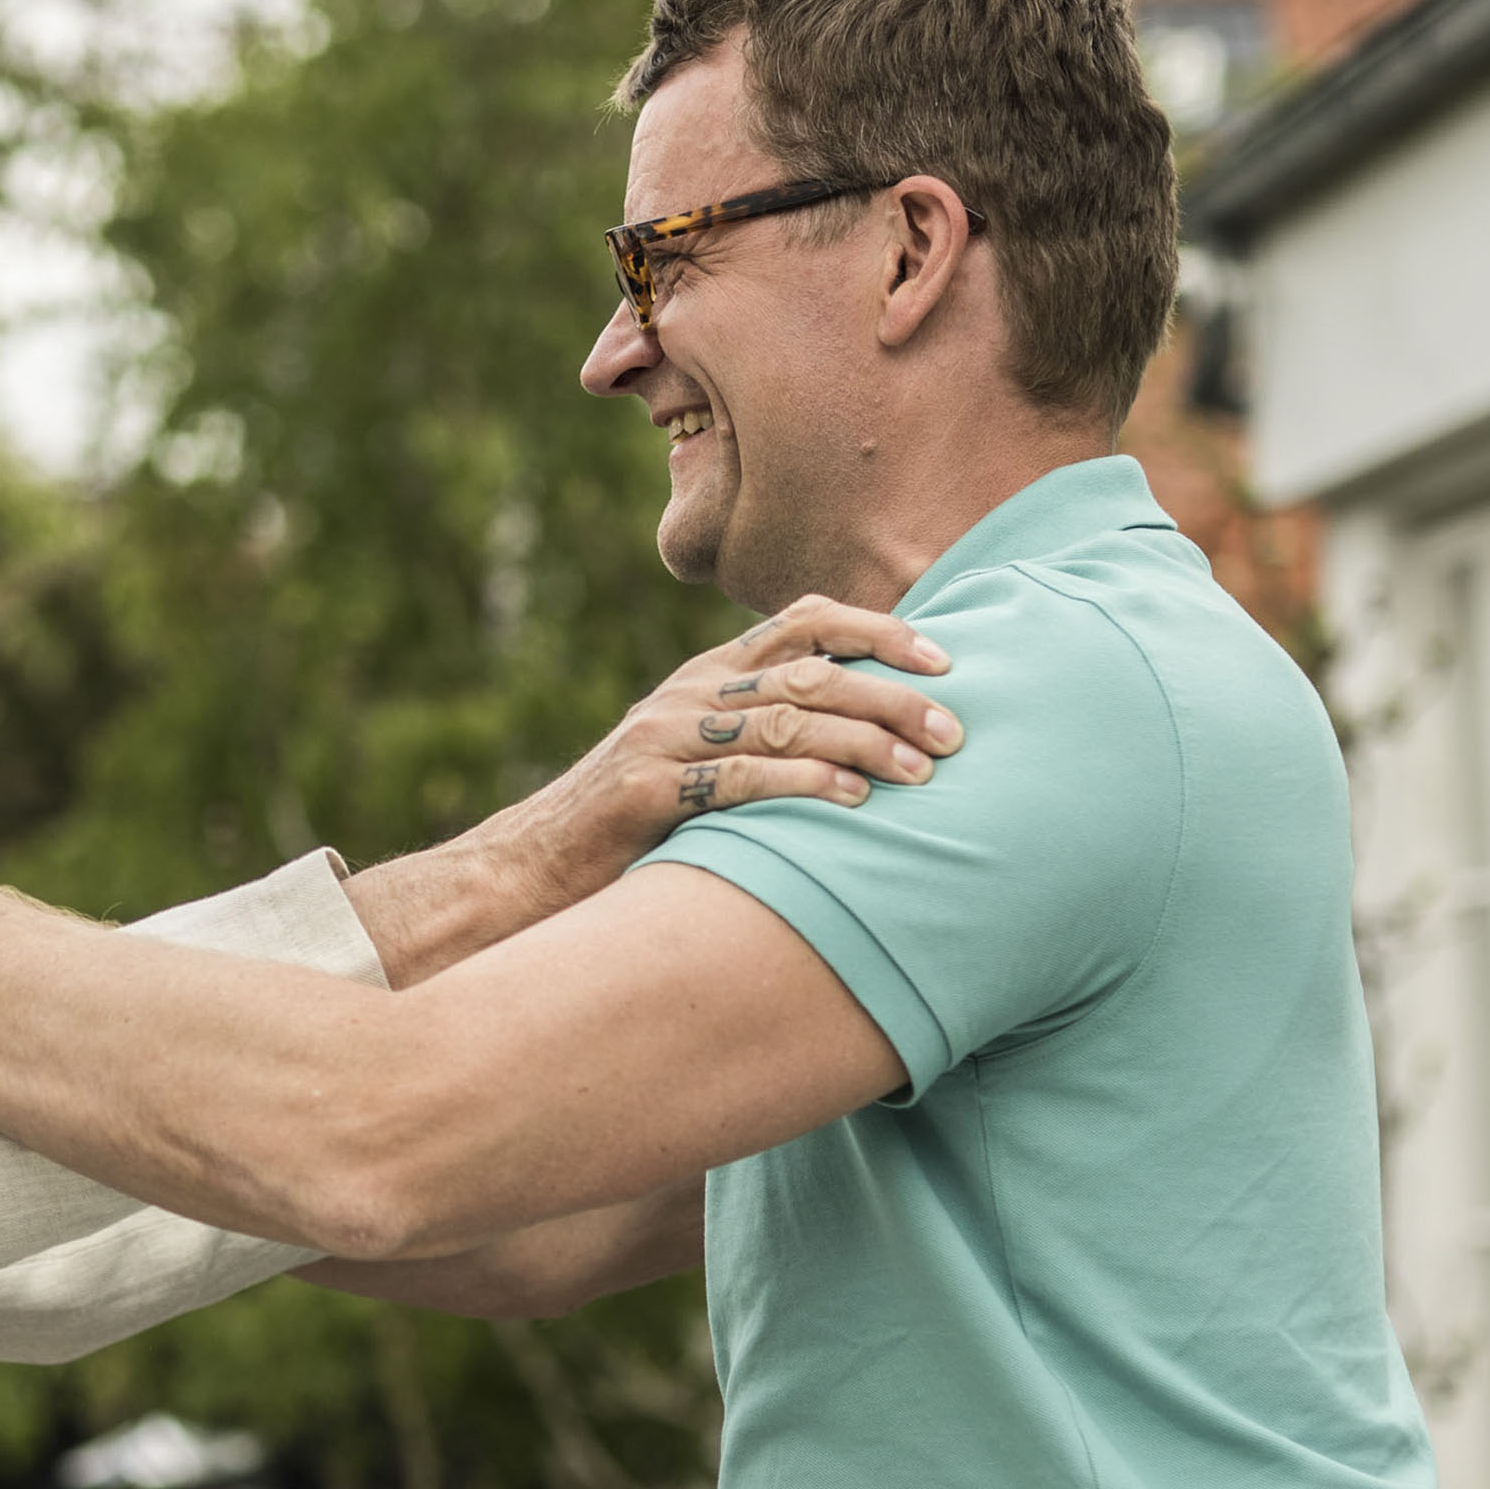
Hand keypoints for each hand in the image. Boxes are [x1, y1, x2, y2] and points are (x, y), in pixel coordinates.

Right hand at [490, 595, 958, 916]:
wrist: (534, 867)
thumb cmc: (635, 824)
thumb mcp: (699, 759)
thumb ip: (762, 734)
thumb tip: (866, 735)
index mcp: (707, 674)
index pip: (804, 621)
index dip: (879, 630)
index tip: (946, 658)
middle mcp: (688, 692)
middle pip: (810, 670)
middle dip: (892, 695)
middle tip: (955, 730)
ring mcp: (664, 737)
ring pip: (785, 719)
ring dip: (864, 741)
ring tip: (922, 772)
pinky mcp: (646, 789)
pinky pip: (738, 777)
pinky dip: (803, 782)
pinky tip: (853, 800)